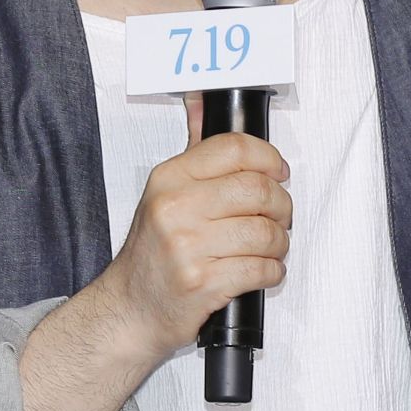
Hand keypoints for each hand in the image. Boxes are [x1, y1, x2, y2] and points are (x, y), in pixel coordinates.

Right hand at [96, 95, 291, 366]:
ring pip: (265, 233)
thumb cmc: (152, 253)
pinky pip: (260, 269)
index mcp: (169, 179)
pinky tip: (263, 270)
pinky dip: (272, 271)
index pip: (234, 149)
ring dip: (279, 243)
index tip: (279, 172)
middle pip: (258, 190)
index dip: (269, 158)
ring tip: (271, 247)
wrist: (129, 309)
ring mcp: (187, 247)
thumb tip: (200, 101)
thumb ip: (192, 152)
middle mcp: (175, 208)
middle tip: (279, 217)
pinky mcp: (202, 284)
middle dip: (281, 206)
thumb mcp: (163, 194)